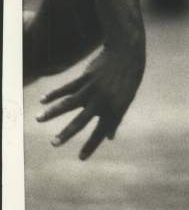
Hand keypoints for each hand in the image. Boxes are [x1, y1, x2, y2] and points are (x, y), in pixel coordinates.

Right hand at [37, 42, 144, 159]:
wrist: (126, 52)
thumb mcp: (127, 99)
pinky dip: (54, 94)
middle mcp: (101, 101)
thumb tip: (110, 137)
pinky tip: (43, 100)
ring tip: (38, 119)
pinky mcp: (85, 78)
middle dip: (66, 133)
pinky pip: (67, 87)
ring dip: (53, 112)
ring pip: (69, 103)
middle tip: (53, 144)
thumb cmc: (129, 77)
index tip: (81, 158)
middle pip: (81, 120)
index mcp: (113, 108)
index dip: (91, 145)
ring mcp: (92, 88)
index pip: (101, 131)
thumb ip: (116, 118)